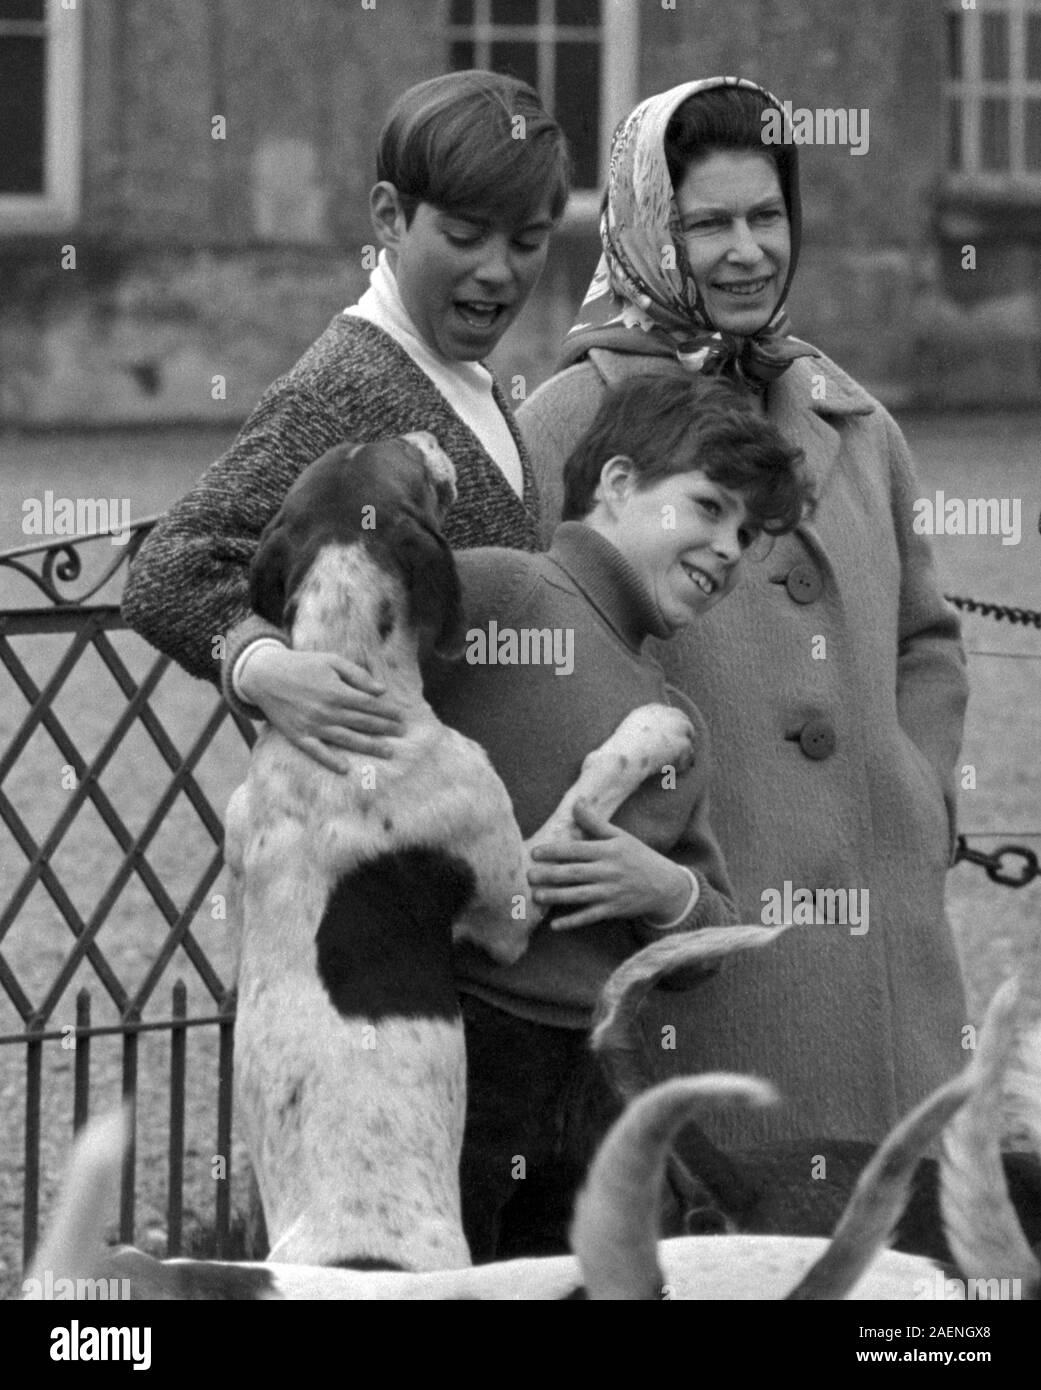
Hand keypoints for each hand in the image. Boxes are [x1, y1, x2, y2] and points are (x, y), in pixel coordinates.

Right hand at [239, 645, 404, 771]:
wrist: (265, 675)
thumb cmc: (302, 665)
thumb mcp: (331, 661)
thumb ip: (357, 675)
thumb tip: (381, 691)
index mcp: (336, 691)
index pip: (369, 705)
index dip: (387, 712)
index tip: (401, 717)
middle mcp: (327, 711)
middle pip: (363, 723)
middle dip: (385, 729)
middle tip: (402, 734)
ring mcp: (313, 726)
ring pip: (347, 739)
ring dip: (369, 746)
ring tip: (388, 752)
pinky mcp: (298, 736)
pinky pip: (317, 752)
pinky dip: (330, 761)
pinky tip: (344, 769)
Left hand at [527, 799, 692, 930]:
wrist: (665, 886)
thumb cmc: (638, 857)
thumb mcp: (620, 836)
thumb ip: (595, 822)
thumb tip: (576, 802)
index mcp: (608, 851)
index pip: (577, 850)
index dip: (555, 851)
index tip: (535, 852)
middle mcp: (608, 871)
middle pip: (574, 873)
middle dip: (550, 874)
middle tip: (529, 875)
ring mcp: (610, 893)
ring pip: (579, 895)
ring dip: (556, 897)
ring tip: (536, 896)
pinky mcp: (613, 910)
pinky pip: (589, 916)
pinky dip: (573, 921)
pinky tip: (555, 925)